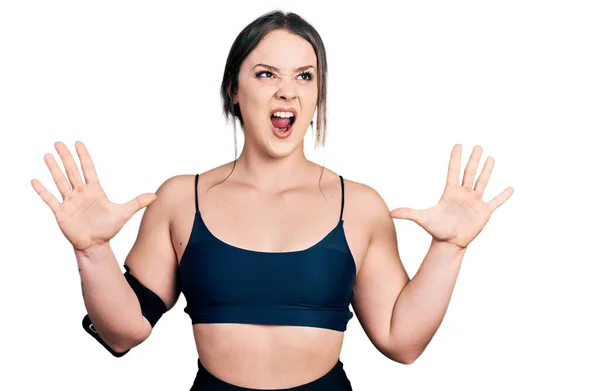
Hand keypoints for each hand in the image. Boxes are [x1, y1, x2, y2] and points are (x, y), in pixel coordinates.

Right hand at [31, 141, 156, 251]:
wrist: (95, 245)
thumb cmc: (108, 228)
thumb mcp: (123, 214)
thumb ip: (137, 203)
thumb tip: (155, 196)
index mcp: (95, 190)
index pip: (88, 169)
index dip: (83, 156)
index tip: (78, 143)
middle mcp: (80, 193)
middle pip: (72, 171)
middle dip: (66, 157)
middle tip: (58, 142)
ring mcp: (69, 202)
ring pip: (60, 181)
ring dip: (53, 169)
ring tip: (47, 155)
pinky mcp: (61, 213)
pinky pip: (50, 199)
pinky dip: (42, 190)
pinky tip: (34, 180)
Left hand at [390, 144, 513, 248]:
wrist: (449, 244)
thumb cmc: (436, 230)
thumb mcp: (423, 219)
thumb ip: (408, 213)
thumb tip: (390, 213)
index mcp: (450, 192)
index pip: (453, 171)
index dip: (455, 158)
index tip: (458, 145)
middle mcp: (463, 194)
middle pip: (469, 173)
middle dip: (473, 159)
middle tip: (477, 146)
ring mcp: (475, 201)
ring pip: (482, 182)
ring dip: (487, 170)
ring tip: (491, 158)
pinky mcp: (484, 212)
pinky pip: (496, 201)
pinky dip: (503, 195)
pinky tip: (510, 188)